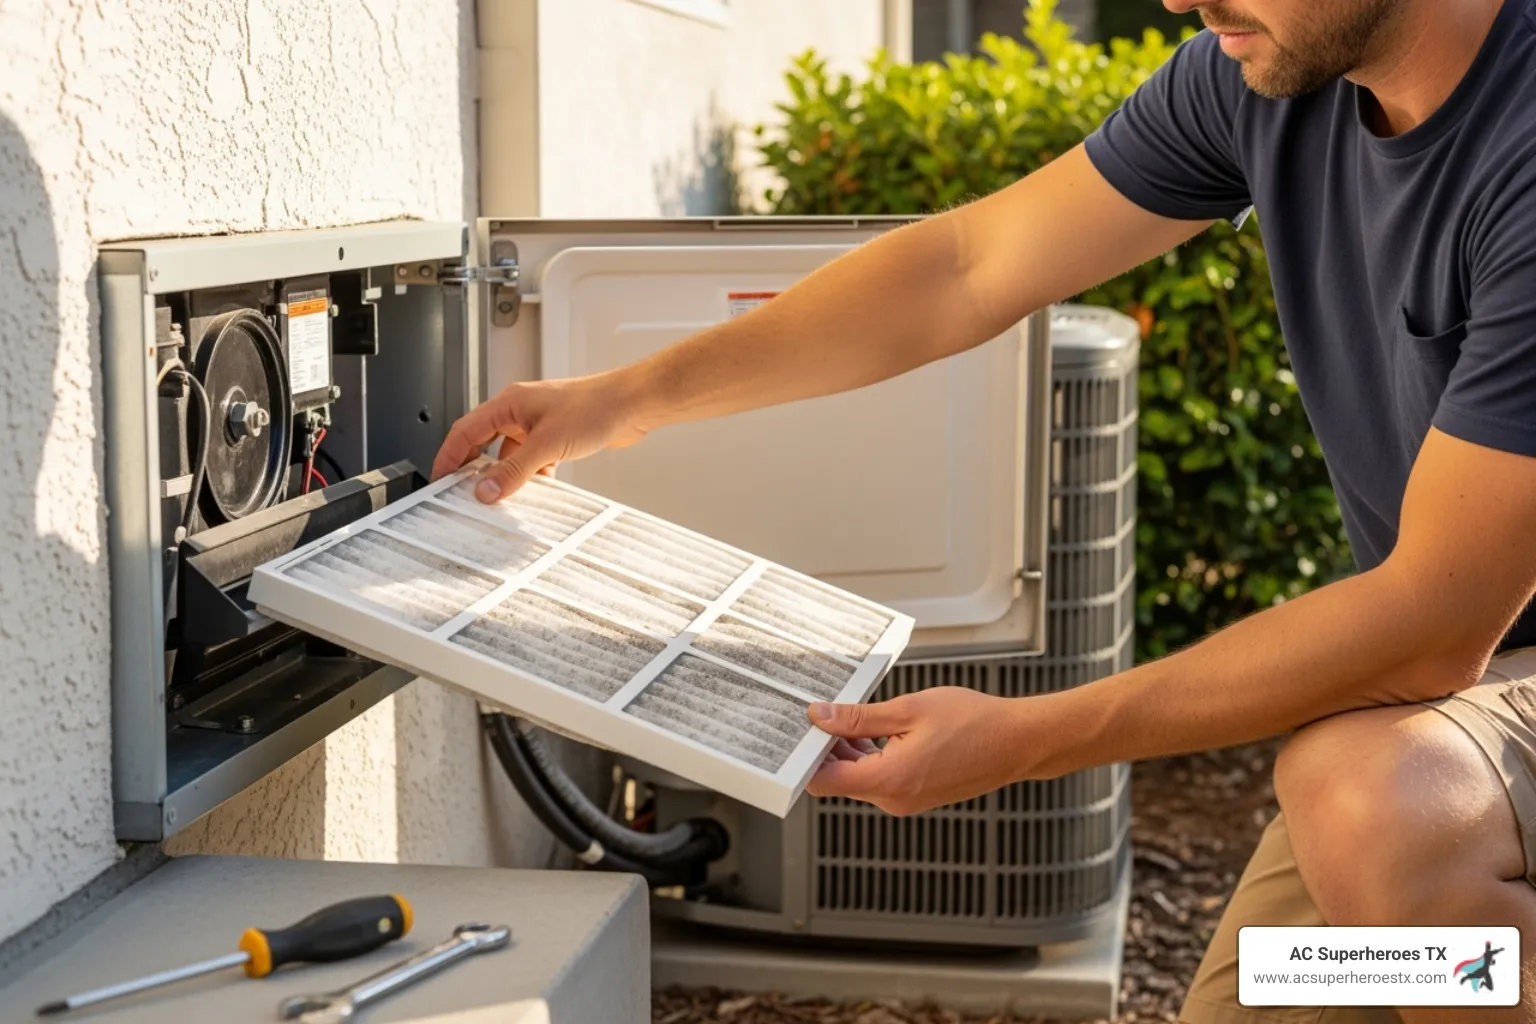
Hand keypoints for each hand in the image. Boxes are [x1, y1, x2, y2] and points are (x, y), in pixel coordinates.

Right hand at [430, 374, 650, 501]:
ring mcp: (539, 422)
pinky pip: (533, 458)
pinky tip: (536, 489)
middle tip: (463, 494)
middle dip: (473, 469)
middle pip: (483, 442)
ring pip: (510, 453)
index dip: (448, 457)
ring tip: (500, 497)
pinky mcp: (557, 435)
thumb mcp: (546, 445)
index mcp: (508, 404)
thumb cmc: (594, 407)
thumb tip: (486, 490)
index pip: (464, 431)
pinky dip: (531, 475)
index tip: (439, 481)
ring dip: (505, 474)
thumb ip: (514, 471)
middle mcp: (520, 411)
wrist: (632, 404)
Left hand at [804, 687, 1031, 815]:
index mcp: (889, 780)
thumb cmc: (974, 722)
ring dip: (850, 750)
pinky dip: (871, 757)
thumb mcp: (908, 709)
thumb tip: (819, 718)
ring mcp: (907, 801)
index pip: (824, 781)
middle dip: (827, 748)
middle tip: (824, 712)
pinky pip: (881, 779)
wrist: (1018, 742)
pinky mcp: (918, 795)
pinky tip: (877, 730)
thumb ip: (859, 718)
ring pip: (860, 778)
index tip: (803, 728)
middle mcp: (895, 799)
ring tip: (853, 715)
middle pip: (840, 779)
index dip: (806, 755)